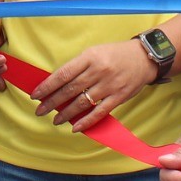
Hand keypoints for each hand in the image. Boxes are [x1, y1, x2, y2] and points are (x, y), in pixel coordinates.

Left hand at [31, 41, 157, 128]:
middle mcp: (98, 71)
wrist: (144, 57)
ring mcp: (110, 85)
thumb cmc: (115, 54)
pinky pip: (99, 112)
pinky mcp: (119, 97)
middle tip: (40, 110)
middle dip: (52, 102)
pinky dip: (86, 121)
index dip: (47, 86)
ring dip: (66, 114)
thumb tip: (57, 84)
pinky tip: (75, 127)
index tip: (36, 95)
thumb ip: (77, 67)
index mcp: (89, 57)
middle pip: (70, 89)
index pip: (63, 74)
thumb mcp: (94, 52)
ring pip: (82, 102)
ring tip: (55, 120)